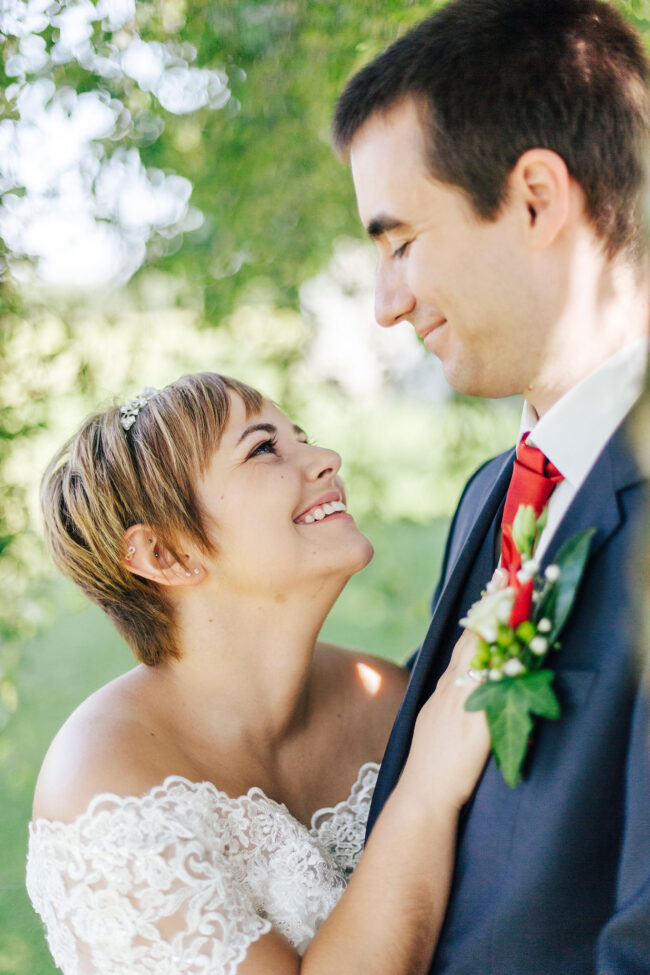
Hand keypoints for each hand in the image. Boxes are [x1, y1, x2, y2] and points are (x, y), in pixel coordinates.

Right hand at [400, 568, 507, 811]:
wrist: (423, 795)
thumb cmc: (432, 766)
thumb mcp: (438, 724)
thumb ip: (455, 703)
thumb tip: (469, 689)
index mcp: (446, 689)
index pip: (466, 641)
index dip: (481, 611)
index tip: (495, 582)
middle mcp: (453, 688)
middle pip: (474, 637)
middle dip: (491, 604)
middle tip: (506, 573)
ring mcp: (463, 703)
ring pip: (482, 653)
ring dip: (499, 623)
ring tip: (514, 595)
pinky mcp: (477, 722)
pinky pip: (492, 685)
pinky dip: (504, 663)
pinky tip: (519, 646)